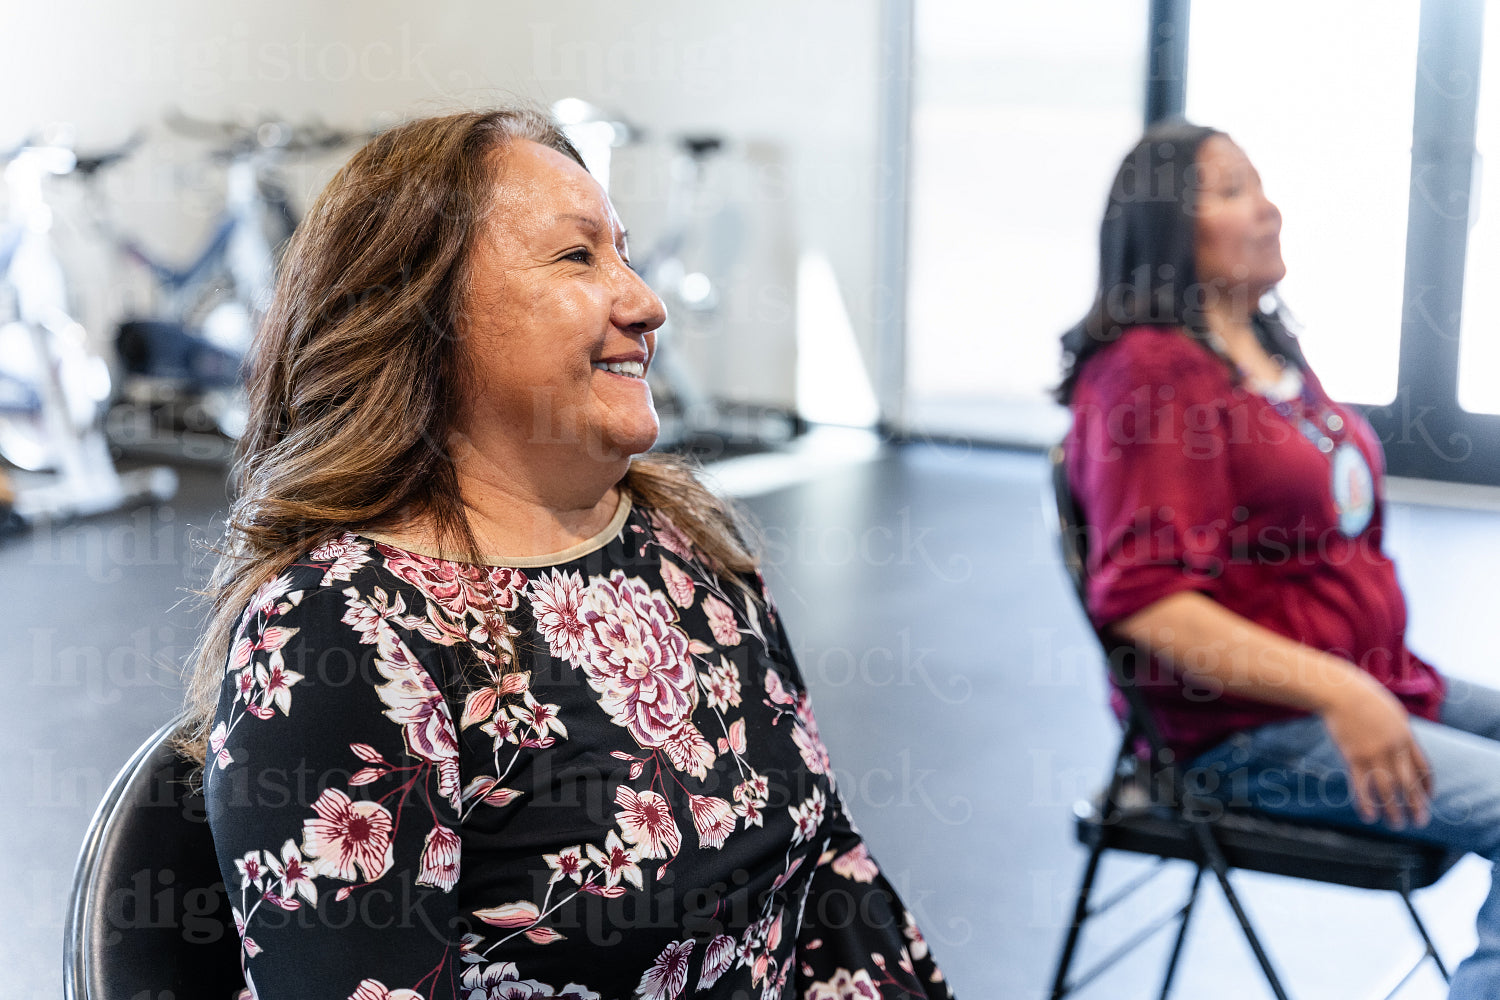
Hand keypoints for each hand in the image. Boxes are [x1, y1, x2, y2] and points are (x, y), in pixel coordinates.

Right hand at [1319, 672, 1431, 828]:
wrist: (1341, 692)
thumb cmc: (1364, 698)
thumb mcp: (1391, 713)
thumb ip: (1399, 731)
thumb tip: (1404, 746)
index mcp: (1406, 737)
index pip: (1423, 768)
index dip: (1427, 786)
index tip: (1428, 798)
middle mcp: (1393, 748)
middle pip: (1409, 783)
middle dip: (1416, 805)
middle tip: (1420, 822)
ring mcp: (1374, 753)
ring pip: (1388, 789)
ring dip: (1394, 809)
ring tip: (1396, 825)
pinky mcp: (1353, 757)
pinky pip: (1361, 785)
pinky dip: (1366, 802)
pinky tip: (1369, 816)